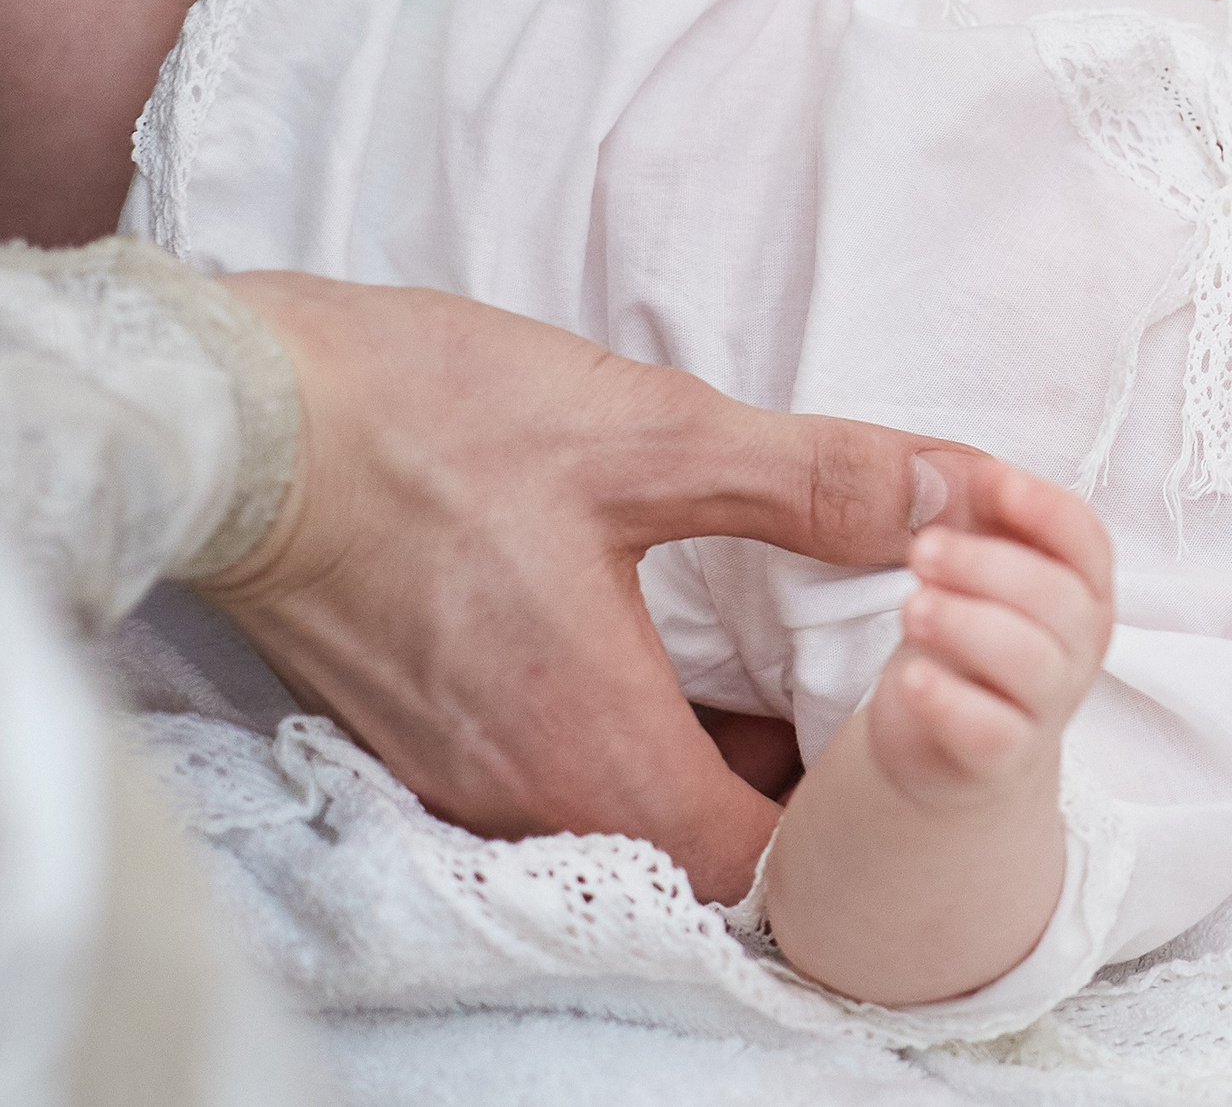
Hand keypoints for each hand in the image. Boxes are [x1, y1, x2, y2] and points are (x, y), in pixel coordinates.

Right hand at [200, 271, 1004, 904]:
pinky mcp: (420, 737)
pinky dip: (631, 742)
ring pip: (624, 820)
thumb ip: (817, 480)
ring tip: (777, 674)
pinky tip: (663, 657)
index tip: (894, 737)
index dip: (845, 818)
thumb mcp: (653, 434)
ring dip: (706, 763)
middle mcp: (522, 798)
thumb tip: (954, 488)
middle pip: (696, 854)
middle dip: (786, 788)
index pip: (759, 867)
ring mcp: (459, 777)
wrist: (229, 413)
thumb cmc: (429, 422)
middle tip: (856, 697)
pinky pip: (557, 783)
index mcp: (593, 751)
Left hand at [867, 463, 1113, 810]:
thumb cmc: (961, 636)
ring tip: (912, 609)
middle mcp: (1075, 647)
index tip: (989, 481)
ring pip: (1032, 662)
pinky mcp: (999, 757)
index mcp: (1076, 588)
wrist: (940, 743)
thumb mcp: (968, 567)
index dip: (1045, 508)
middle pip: (1062, 599)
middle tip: (923, 550)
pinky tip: (910, 679)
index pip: (1087, 542)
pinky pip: (991, 731)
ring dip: (970, 626)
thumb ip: (970, 518)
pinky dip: (951, 701)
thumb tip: (944, 470)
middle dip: (992, 565)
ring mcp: (1042, 706)